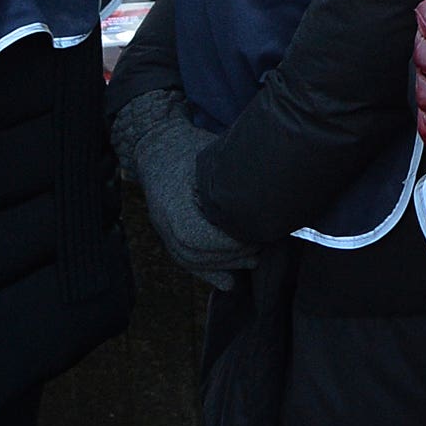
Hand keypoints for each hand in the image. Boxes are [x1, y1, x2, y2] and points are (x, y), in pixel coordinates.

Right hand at [110, 86, 255, 288]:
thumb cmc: (188, 146)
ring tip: (252, 261)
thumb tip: (270, 191)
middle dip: (229, 257)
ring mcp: (162, 228)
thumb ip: (231, 179)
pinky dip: (208, 272)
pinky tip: (230, 282)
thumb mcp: (210, 155)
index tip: (255, 236)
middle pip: (194, 253)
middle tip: (259, 249)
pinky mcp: (168, 232)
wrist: (156, 143)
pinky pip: (186, 259)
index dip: (227, 244)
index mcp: (171, 201)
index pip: (196, 237)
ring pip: (190, 260)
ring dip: (222, 265)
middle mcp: (163, 219)